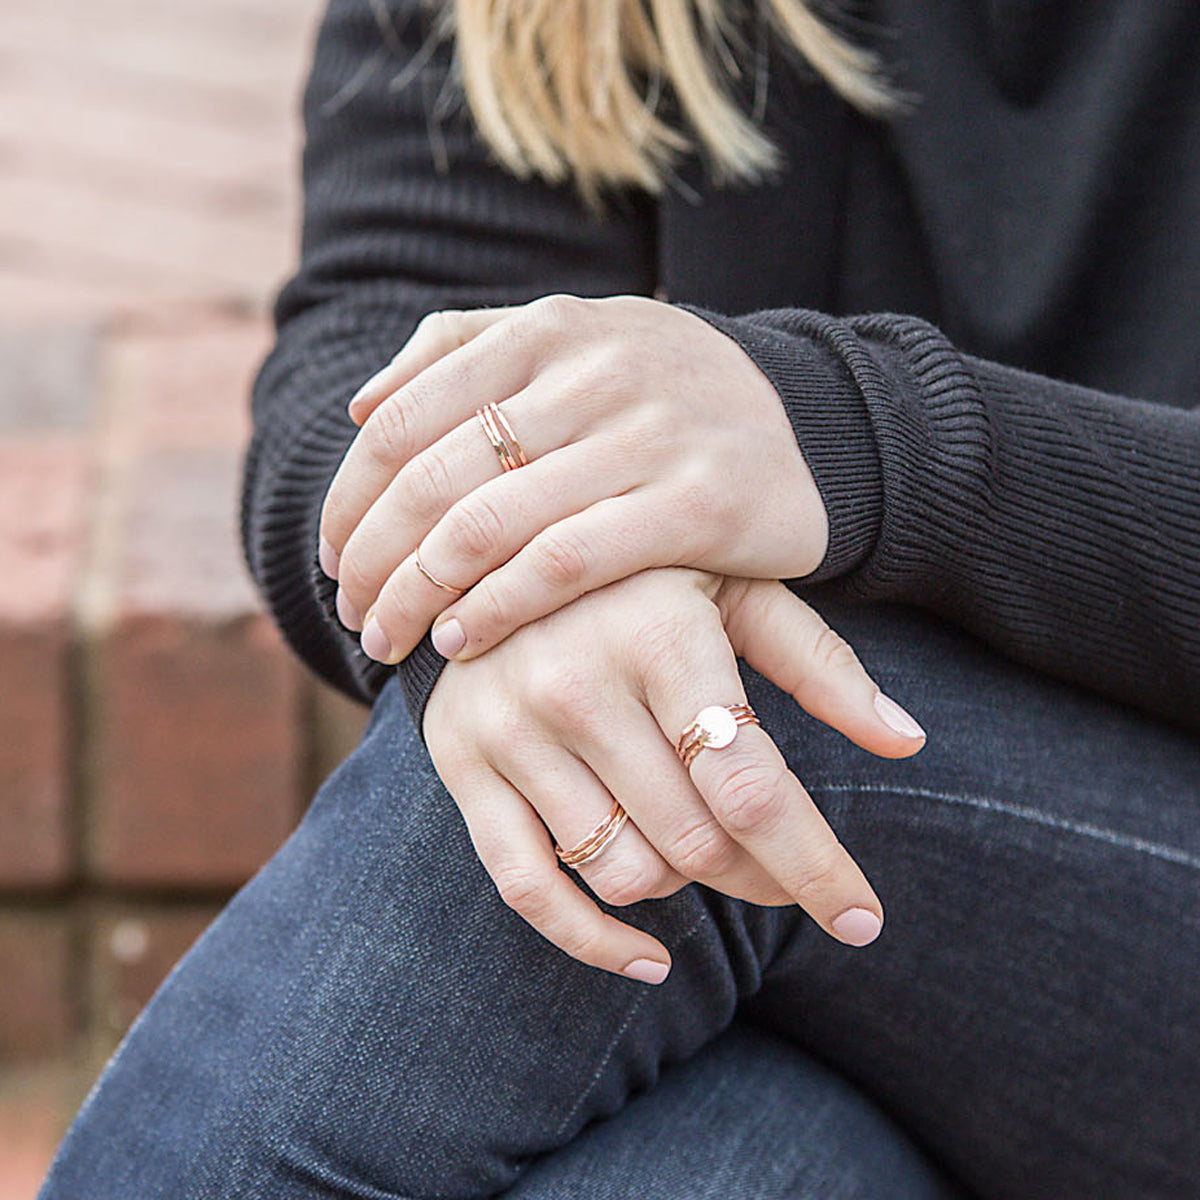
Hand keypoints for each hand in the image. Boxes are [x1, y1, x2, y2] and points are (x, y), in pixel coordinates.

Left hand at [318, 294, 827, 665]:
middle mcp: (592, 371)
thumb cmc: (667, 399)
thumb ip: (467, 352)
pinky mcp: (696, 505)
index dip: (348, 500)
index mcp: (547, 328)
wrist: (813, 428)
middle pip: (432, 480)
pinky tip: (461, 640)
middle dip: (371, 560)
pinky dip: (497, 608)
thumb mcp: (577, 345)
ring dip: (417, 594)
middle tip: (350, 615)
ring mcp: (648, 435)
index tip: (330, 559)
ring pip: (488, 525)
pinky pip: (565, 565)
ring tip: (390, 638)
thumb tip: (361, 405)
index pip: (402, 420)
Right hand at [422, 566, 926, 982]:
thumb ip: (819, 663)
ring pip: (625, 872)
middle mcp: (579, 685)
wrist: (493, 548)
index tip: (864, 921)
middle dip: (762, 876)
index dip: (816, 866)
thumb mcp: (735, 588)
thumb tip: (908, 741)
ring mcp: (512, 730)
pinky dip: (593, 942)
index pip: (750, 786)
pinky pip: (529, 889)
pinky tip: (647, 959)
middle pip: (696, 843)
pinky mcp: (463, 765)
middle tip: (786, 870)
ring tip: (696, 841)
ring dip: (682, 884)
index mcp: (660, 635)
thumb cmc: (642, 575)